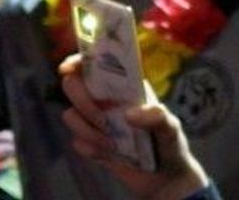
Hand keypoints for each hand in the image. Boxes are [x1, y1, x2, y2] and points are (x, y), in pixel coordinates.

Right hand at [59, 56, 210, 199]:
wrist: (164, 178)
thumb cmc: (170, 143)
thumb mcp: (171, 127)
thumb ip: (157, 117)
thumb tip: (129, 114)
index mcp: (126, 85)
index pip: (97, 64)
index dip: (79, 61)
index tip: (67, 69)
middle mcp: (108, 99)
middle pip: (75, 86)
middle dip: (83, 99)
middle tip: (103, 118)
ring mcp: (98, 122)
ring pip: (70, 114)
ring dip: (86, 129)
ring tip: (111, 142)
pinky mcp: (92, 145)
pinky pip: (76, 141)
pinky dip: (89, 148)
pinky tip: (108, 153)